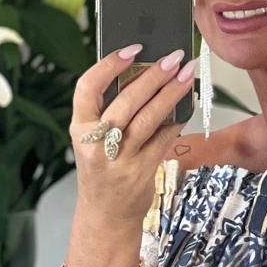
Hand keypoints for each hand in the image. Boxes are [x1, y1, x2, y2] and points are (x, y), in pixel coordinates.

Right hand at [69, 44, 198, 231]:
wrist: (106, 216)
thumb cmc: (102, 171)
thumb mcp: (93, 142)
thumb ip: (108, 112)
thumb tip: (143, 73)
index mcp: (79, 129)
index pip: (87, 87)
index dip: (109, 65)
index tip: (131, 50)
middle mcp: (96, 145)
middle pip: (125, 102)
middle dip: (152, 77)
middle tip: (172, 60)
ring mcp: (120, 160)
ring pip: (148, 120)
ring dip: (170, 95)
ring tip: (186, 77)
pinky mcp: (142, 172)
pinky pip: (163, 140)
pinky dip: (176, 121)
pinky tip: (187, 107)